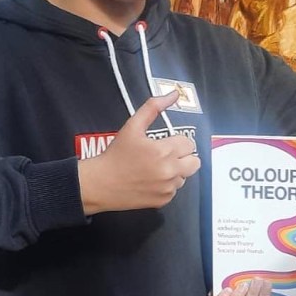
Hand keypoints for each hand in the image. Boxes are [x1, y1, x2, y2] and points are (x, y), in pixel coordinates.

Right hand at [77, 92, 199, 213]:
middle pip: (195, 162)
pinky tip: (150, 180)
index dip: (176, 142)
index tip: (164, 144)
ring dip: (175, 171)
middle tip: (165, 155)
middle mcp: (170, 171)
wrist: (100, 183)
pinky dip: (166, 186)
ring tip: (154, 168)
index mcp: (165, 151)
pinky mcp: (163, 200)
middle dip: (183, 157)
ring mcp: (168, 187)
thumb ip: (153, 107)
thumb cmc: (115, 155)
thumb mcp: (133, 126)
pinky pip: (174, 190)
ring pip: (184, 176)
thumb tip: (172, 95)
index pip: (188, 144)